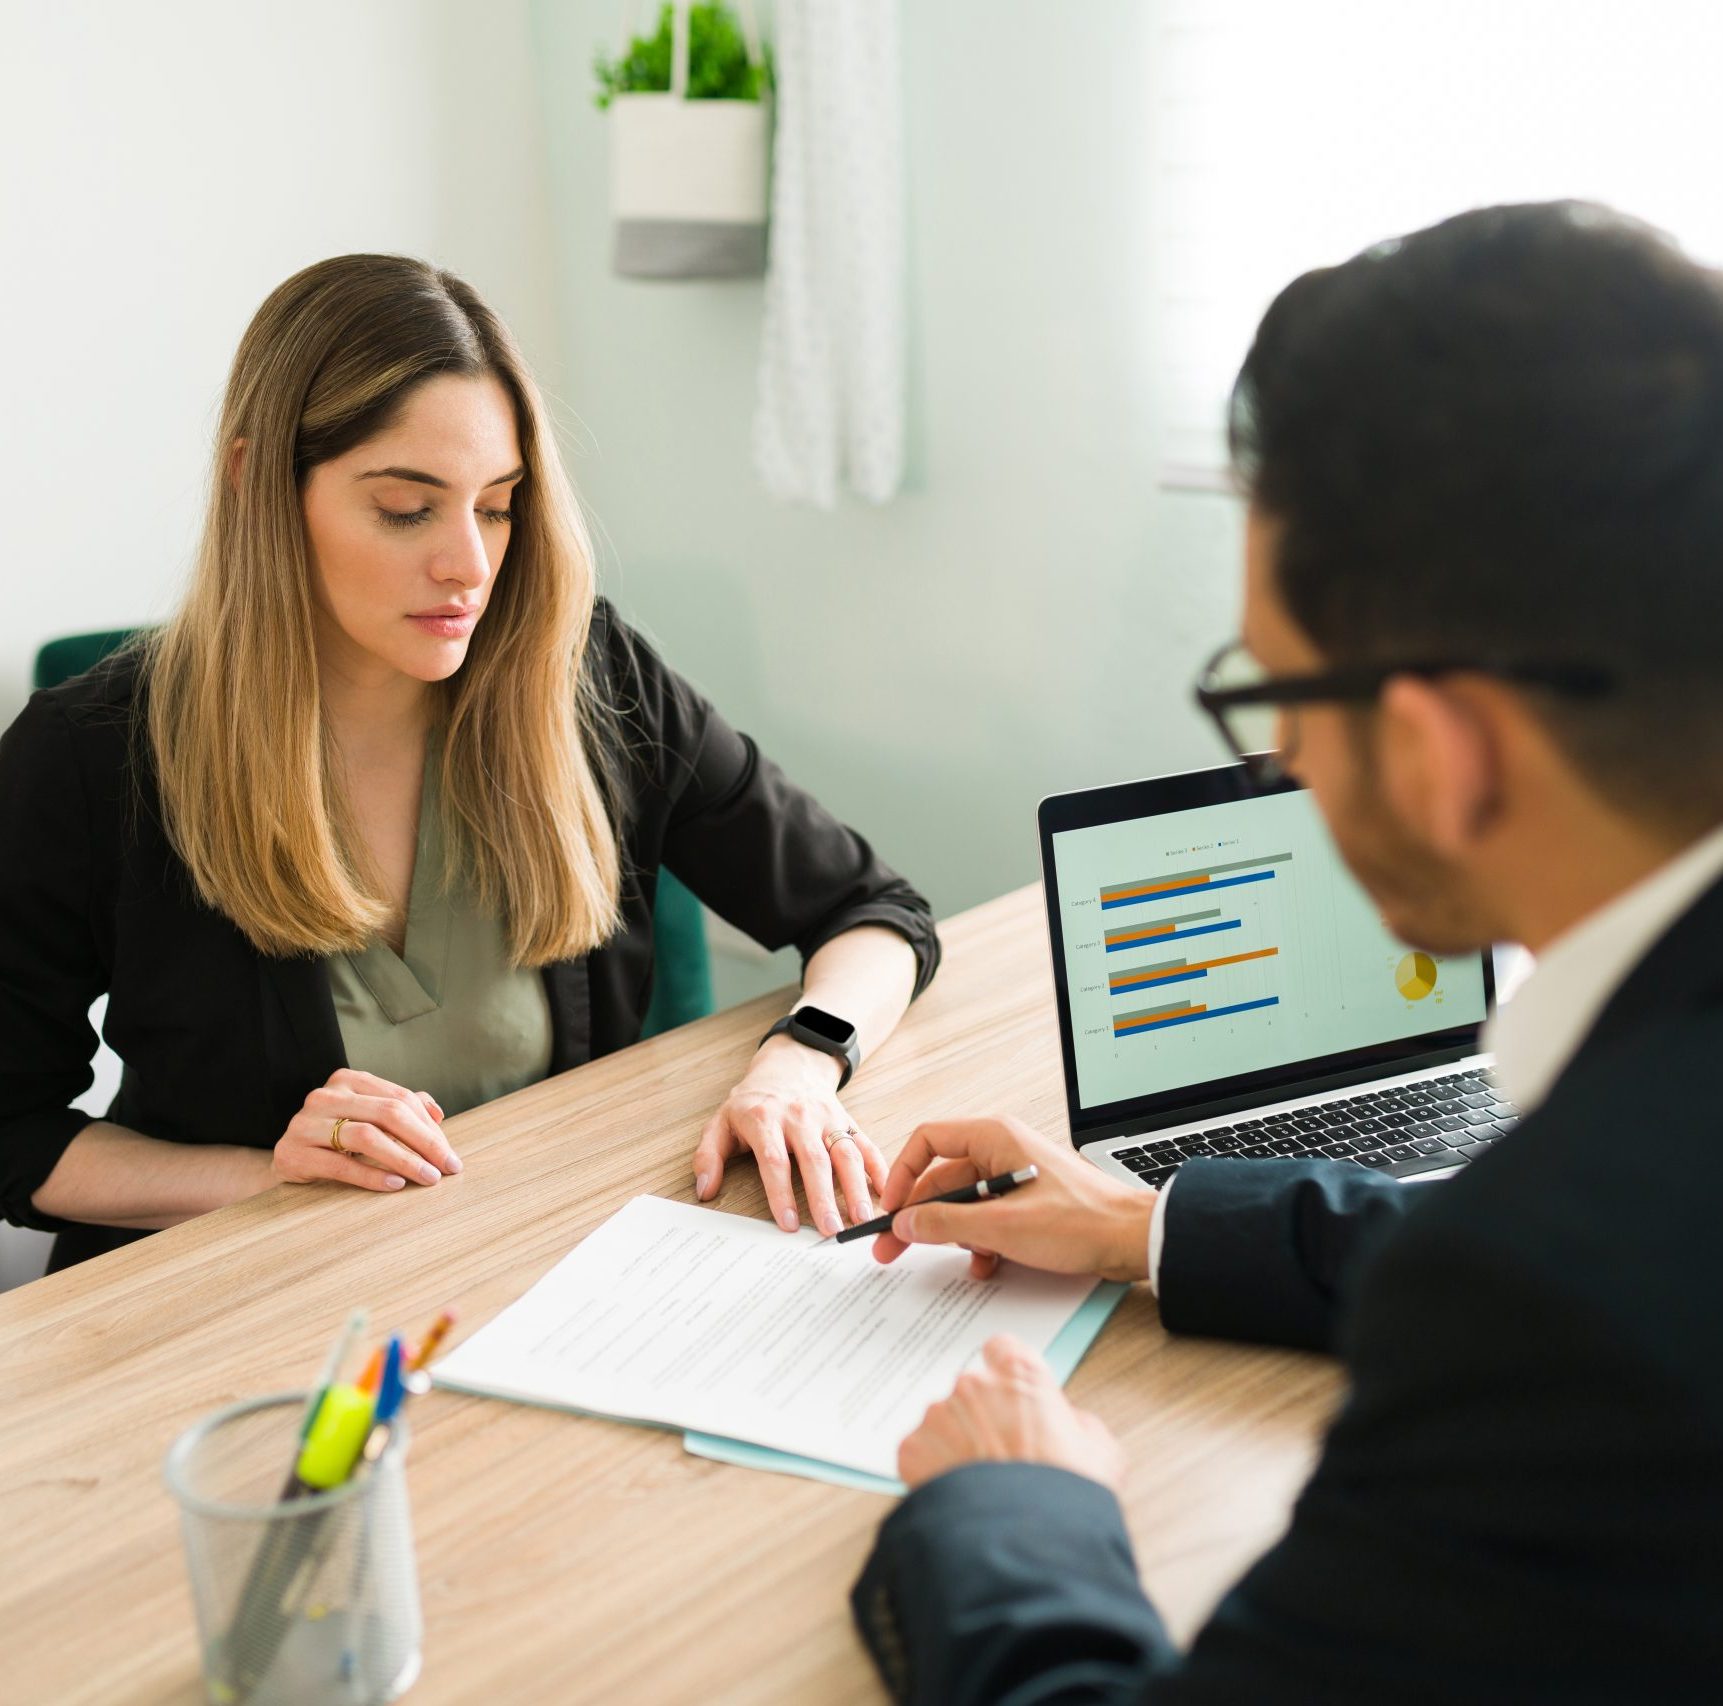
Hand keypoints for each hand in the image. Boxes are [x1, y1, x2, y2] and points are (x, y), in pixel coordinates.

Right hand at [272, 1068, 460, 1191]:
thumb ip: (400, 1108)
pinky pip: (341, 1164)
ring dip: (404, 1159)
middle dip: (424, 1143)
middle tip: (447, 1168)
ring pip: (367, 1136)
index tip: (450, 1155)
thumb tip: (438, 1114)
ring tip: (427, 1177)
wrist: (289, 1157)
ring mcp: (306, 1122)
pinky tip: (396, 1185)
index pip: (400, 1099)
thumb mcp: (368, 1115)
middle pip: (388, 1114)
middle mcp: (327, 1096)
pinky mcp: (294, 1152)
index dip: (430, 1128)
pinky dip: (373, 1176)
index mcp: (349, 1080)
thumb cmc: (336, 1135)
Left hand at [692, 1035, 886, 1234]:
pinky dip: (879, 1167)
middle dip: (824, 1198)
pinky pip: (865, 1143)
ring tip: (863, 1219)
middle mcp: (800, 1118)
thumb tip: (705, 1190)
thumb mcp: (721, 1121)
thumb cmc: (753, 1102)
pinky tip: (886, 1191)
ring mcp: (828, 1118)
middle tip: (831, 1231)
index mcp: (765, 1119)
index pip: (774, 1161)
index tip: (787, 1224)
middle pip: (814, 1161)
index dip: (781, 1193)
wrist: (789, 1064)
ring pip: (845, 1153)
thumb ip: (709, 1155)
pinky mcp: (847, 1120)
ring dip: (856, 1188)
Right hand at [872, 1115, 1152, 1282]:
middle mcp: (1002, 1150)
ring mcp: (1015, 1177)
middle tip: (892, 1249)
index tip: (890, 1208)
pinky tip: (986, 1265)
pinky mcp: (1027, 1203)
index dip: (903, 1173)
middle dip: (920, 1216)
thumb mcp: (1001, 1226)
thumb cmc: (1081, 1221)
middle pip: (942, 1177)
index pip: (928, 1140)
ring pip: (964, 1203)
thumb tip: (904, 1223)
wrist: (1132, 1239)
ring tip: (961, 1258)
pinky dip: (980, 1241)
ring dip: (956, 1233)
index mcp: (994, 1137)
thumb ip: (945, 1222)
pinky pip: (987, 1218)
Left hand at [898, 1334, 1126, 1492]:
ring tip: (981, 1486)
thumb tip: (1068, 1424)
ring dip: (958, 1444)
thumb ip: (1079, 1423)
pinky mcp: (912, 1449)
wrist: (1024, 1546)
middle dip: (983, 1417)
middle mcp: (973, 1385)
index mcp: (1020, 1375)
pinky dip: (934, 1471)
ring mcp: (938, 1416)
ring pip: (944, 1422)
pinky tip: (960, 1498)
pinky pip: (922, 1453)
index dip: (1007, 1375)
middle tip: (1001, 1456)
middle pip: (972, 1390)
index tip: (1011, 1396)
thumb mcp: (1101, 1453)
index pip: (1002, 1349)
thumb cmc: (1065, 1497)